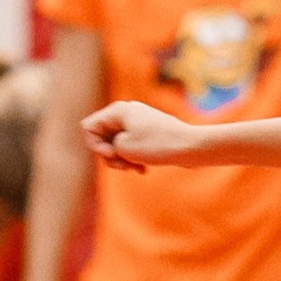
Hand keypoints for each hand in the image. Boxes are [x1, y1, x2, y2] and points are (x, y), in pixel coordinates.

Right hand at [81, 101, 205, 171]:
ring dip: (122, 160)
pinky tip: (142, 169)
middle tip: (124, 165)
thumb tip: (112, 145)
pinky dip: (133, 158)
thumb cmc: (158, 145)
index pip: (89, 128)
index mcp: (117, 110)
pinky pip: (131, 147)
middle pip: (102, 137)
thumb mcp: (123, 148)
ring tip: (135, 168)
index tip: (112, 155)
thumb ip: (107, 146)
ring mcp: (137, 122)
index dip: (96, 146)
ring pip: (117, 144)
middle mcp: (126, 112)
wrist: (191, 147)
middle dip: (110, 155)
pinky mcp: (148, 133)